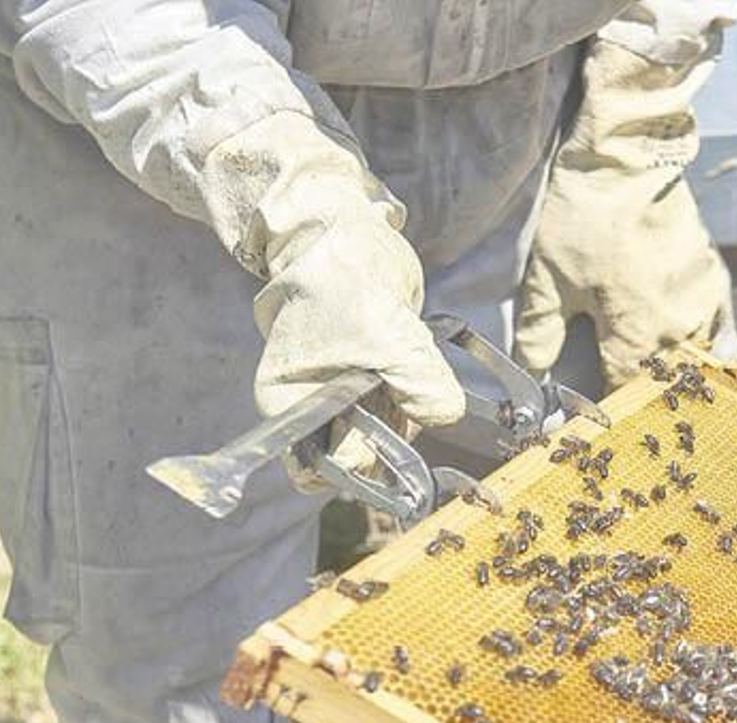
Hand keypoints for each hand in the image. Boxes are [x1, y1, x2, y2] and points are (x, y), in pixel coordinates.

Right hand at [215, 114, 464, 485]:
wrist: (348, 237)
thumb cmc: (345, 284)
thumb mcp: (389, 338)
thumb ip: (422, 386)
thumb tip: (444, 416)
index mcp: (292, 408)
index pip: (321, 471)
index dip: (359, 466)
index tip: (390, 436)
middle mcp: (315, 410)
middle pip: (358, 458)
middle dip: (391, 440)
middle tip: (406, 396)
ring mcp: (347, 397)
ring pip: (386, 436)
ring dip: (409, 415)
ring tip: (408, 365)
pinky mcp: (376, 381)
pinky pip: (403, 409)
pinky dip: (419, 398)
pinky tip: (418, 365)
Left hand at [513, 43, 736, 385]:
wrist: (630, 157)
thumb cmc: (586, 216)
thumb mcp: (549, 278)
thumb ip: (541, 333)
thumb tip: (533, 373)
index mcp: (636, 338)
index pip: (624, 395)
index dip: (608, 410)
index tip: (596, 418)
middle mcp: (678, 330)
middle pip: (665, 385)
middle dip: (646, 398)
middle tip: (631, 408)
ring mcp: (704, 306)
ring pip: (699, 364)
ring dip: (682, 379)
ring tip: (667, 391)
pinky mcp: (715, 279)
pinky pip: (722, 332)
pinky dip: (714, 351)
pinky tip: (709, 362)